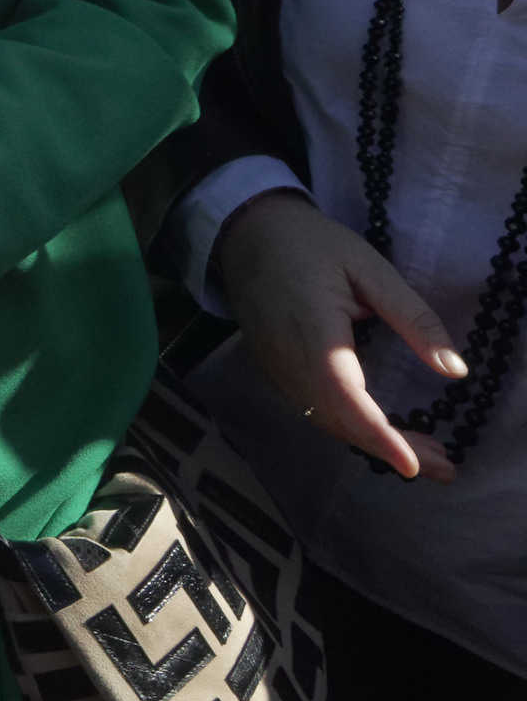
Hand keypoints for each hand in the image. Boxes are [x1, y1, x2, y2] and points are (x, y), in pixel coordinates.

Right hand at [216, 189, 465, 481]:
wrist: (245, 233)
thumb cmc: (310, 243)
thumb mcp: (371, 268)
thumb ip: (414, 319)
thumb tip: (455, 370)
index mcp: (314, 331)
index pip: (346, 397)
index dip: (380, 436)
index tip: (414, 467)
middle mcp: (289, 359)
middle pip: (340, 421)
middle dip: (391, 450)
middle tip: (444, 466)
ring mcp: (276, 369)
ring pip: (325, 421)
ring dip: (372, 443)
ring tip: (423, 454)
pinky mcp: (273, 371)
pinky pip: (313, 409)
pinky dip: (349, 427)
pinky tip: (379, 429)